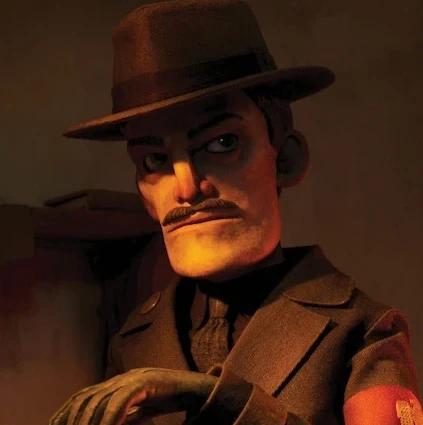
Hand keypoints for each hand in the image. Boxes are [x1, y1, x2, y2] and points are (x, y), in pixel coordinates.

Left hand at [49, 368, 217, 424]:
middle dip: (72, 420)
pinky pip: (122, 401)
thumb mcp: (141, 410)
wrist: (196, 388)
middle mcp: (122, 378)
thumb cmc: (169, 399)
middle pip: (87, 397)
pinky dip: (111, 418)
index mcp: (118, 383)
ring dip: (90, 422)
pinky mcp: (146, 381)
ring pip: (101, 399)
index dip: (65, 412)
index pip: (84, 395)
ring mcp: (134, 377)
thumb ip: (124, 416)